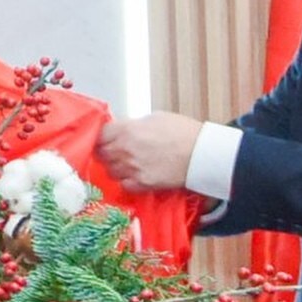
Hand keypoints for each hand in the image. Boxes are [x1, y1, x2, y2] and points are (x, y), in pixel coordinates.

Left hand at [97, 112, 212, 195]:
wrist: (202, 153)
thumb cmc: (184, 131)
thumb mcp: (155, 117)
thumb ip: (134, 124)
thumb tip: (123, 129)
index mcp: (127, 130)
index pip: (99, 135)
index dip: (101, 137)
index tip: (104, 138)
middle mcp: (125, 150)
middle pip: (101, 154)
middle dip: (105, 152)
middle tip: (114, 151)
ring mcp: (132, 169)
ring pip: (110, 171)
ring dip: (115, 167)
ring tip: (126, 163)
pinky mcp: (142, 184)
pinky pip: (124, 184)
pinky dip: (126, 181)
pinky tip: (135, 175)